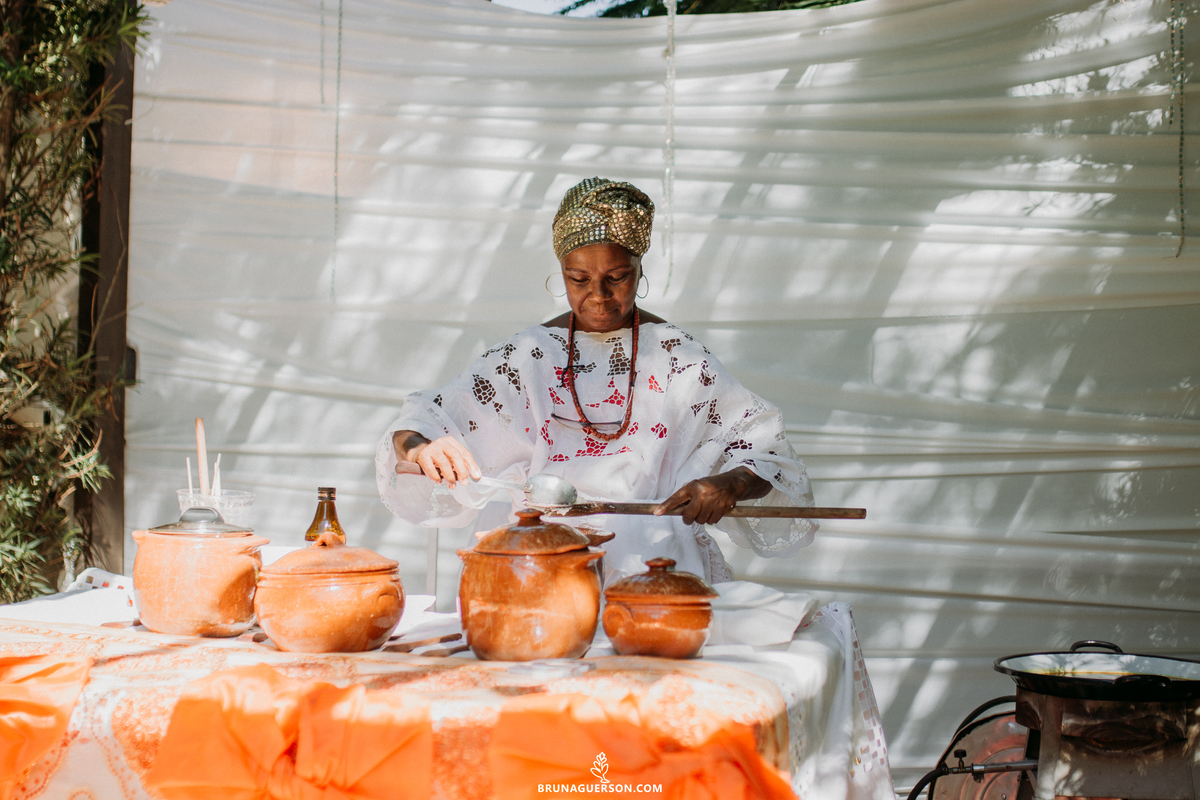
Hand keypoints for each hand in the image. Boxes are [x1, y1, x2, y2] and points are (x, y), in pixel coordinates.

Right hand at [395, 433, 479, 487]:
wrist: (418, 453)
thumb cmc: (438, 457)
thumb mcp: (449, 457)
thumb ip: (460, 464)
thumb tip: (474, 476)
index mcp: (451, 442)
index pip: (465, 453)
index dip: (472, 465)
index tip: (476, 476)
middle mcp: (442, 443)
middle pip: (456, 456)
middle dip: (462, 471)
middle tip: (465, 482)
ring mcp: (432, 448)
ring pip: (444, 463)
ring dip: (450, 477)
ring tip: (452, 486)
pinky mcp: (423, 456)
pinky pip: (431, 469)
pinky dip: (436, 477)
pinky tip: (439, 482)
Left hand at [653, 467, 769, 524]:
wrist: (731, 483)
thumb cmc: (710, 486)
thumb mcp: (697, 486)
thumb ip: (687, 497)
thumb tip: (674, 511)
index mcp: (693, 486)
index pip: (677, 498)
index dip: (666, 506)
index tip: (657, 512)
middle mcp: (703, 493)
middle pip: (689, 516)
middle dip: (689, 518)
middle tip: (692, 515)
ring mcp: (713, 501)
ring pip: (701, 520)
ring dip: (702, 518)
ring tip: (706, 509)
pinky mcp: (723, 508)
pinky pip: (712, 522)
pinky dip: (711, 519)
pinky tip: (714, 510)